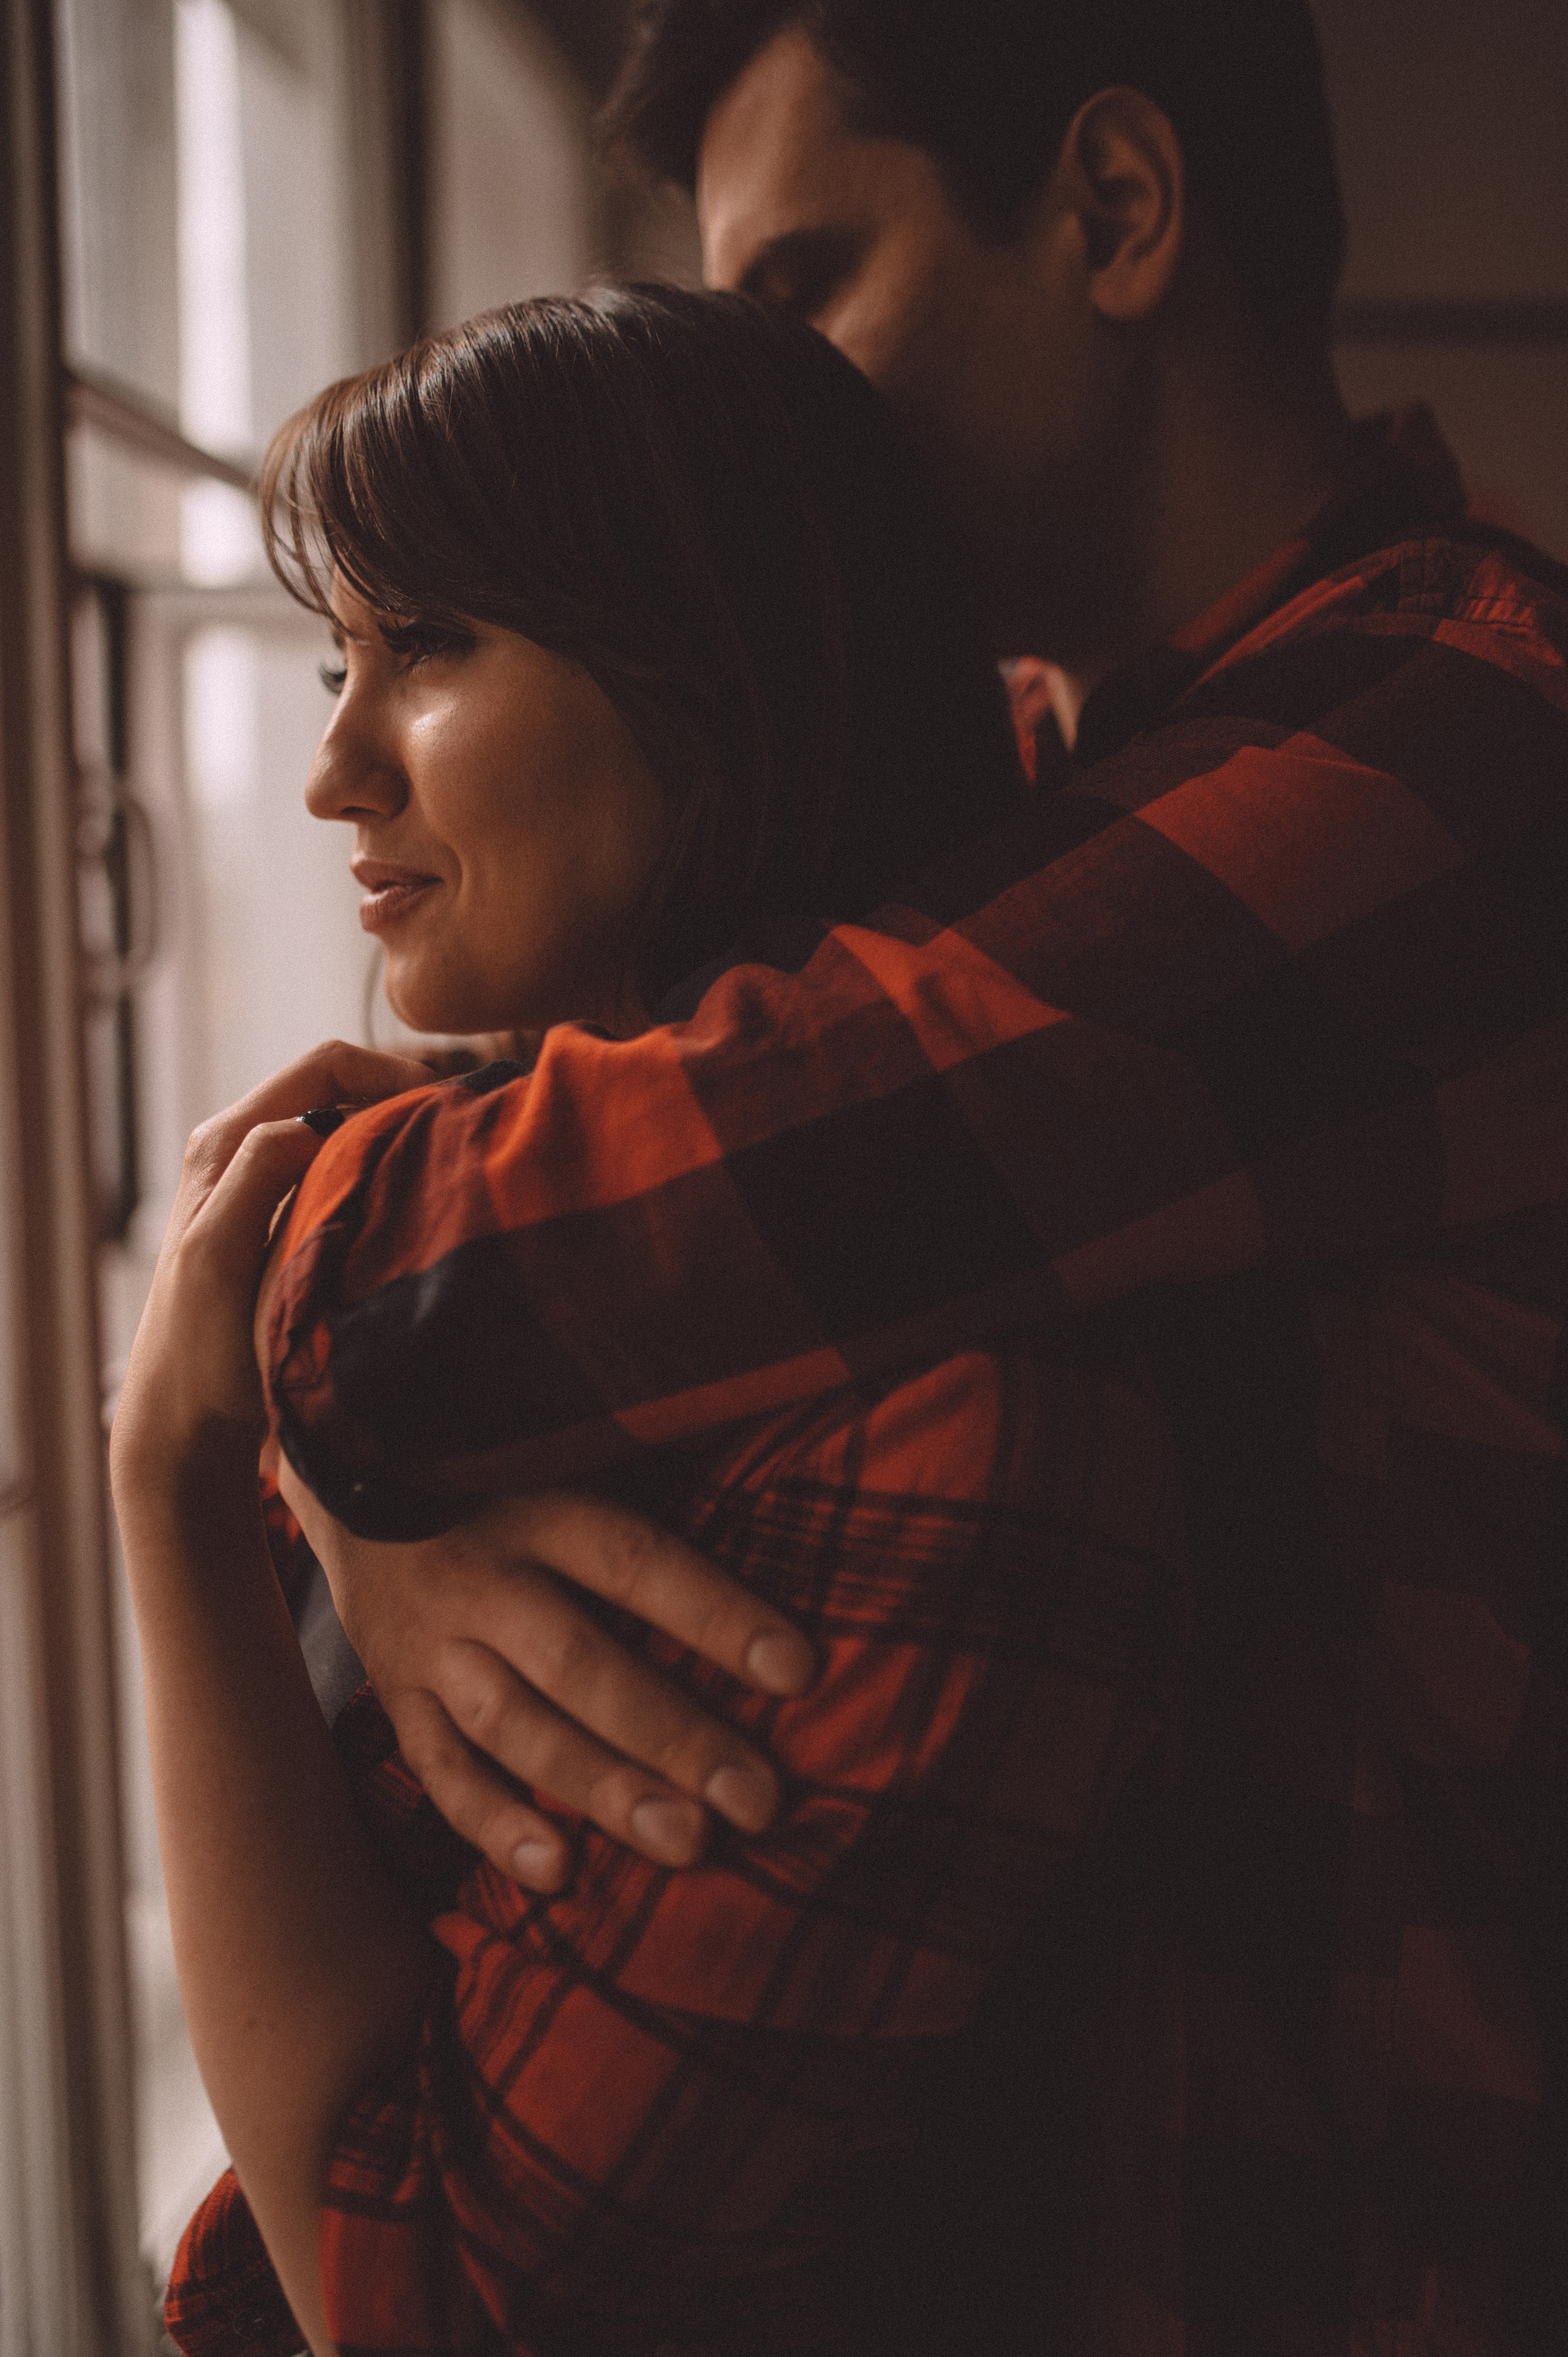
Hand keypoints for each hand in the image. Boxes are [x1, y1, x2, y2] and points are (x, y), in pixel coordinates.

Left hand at [112, 1043, 432, 1494]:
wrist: (184, 1420)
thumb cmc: (199, 1347)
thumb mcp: (219, 1252)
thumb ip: (259, 1174)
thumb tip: (316, 1122)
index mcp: (225, 1142)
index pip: (327, 1067)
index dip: (392, 1075)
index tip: (449, 1112)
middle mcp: (241, 1148)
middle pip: (342, 1087)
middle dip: (403, 1098)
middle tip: (460, 1136)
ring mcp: (263, 1183)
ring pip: (347, 1127)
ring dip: (396, 1135)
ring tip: (444, 1165)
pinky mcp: (283, 1219)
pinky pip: (344, 1169)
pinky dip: (384, 1171)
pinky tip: (414, 1203)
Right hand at [275, 1466, 815, 1893]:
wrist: (345, 1469)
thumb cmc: (498, 1474)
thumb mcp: (560, 1460)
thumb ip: (643, 1506)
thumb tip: (764, 1553)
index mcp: (538, 1509)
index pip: (637, 1562)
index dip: (717, 1615)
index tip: (799, 1671)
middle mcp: (481, 1580)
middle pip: (581, 1664)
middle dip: (673, 1737)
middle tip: (757, 1800)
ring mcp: (430, 1645)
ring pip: (516, 1728)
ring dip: (601, 1789)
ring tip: (685, 1842)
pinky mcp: (395, 1696)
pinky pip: (439, 1772)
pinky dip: (495, 1827)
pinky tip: (559, 1871)